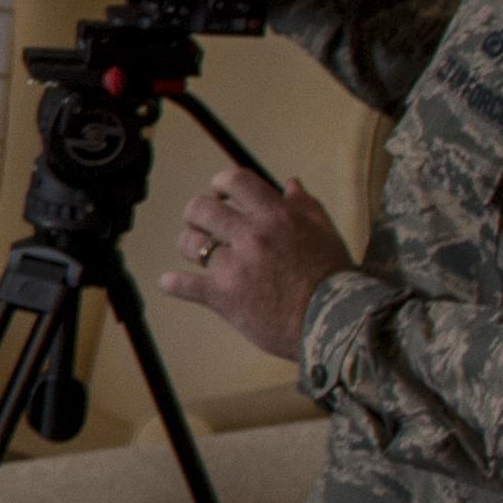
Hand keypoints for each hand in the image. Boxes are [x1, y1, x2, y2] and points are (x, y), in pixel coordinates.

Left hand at [153, 164, 350, 363]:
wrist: (333, 322)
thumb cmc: (334, 277)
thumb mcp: (325, 232)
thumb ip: (305, 206)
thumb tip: (290, 183)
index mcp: (276, 215)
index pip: (236, 181)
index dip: (220, 183)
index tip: (219, 192)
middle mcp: (252, 235)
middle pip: (202, 208)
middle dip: (196, 213)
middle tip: (201, 223)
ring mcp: (235, 265)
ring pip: (190, 243)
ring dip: (187, 245)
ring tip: (195, 252)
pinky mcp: (223, 296)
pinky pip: (184, 285)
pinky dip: (173, 283)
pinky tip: (169, 282)